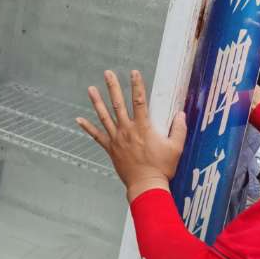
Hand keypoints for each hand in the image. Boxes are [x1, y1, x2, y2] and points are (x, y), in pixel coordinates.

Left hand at [76, 70, 186, 201]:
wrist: (146, 186)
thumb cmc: (162, 168)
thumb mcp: (176, 147)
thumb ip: (179, 129)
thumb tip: (181, 114)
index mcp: (143, 127)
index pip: (139, 101)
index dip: (137, 85)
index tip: (133, 72)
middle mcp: (127, 130)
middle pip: (118, 104)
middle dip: (112, 87)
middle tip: (107, 73)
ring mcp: (116, 139)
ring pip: (104, 116)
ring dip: (97, 101)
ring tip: (90, 89)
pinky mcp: (110, 148)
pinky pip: (96, 136)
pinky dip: (87, 127)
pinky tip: (78, 119)